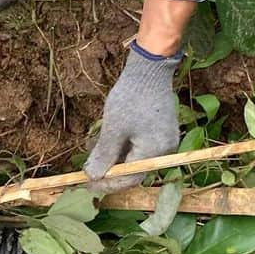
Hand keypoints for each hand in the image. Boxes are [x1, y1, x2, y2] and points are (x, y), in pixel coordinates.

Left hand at [84, 45, 181, 192]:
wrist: (149, 70)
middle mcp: (165, 150)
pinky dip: (124, 149)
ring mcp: (166, 141)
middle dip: (110, 172)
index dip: (108, 183)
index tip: (88, 183)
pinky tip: (108, 145)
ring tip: (94, 157)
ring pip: (136, 159)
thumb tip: (93, 177)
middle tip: (88, 172)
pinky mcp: (162, 132)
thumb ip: (104, 155)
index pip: (130, 178)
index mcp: (154, 151)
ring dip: (115, 160)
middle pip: (134, 170)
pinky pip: (142, 148)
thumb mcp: (113, 128)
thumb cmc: (131, 97)